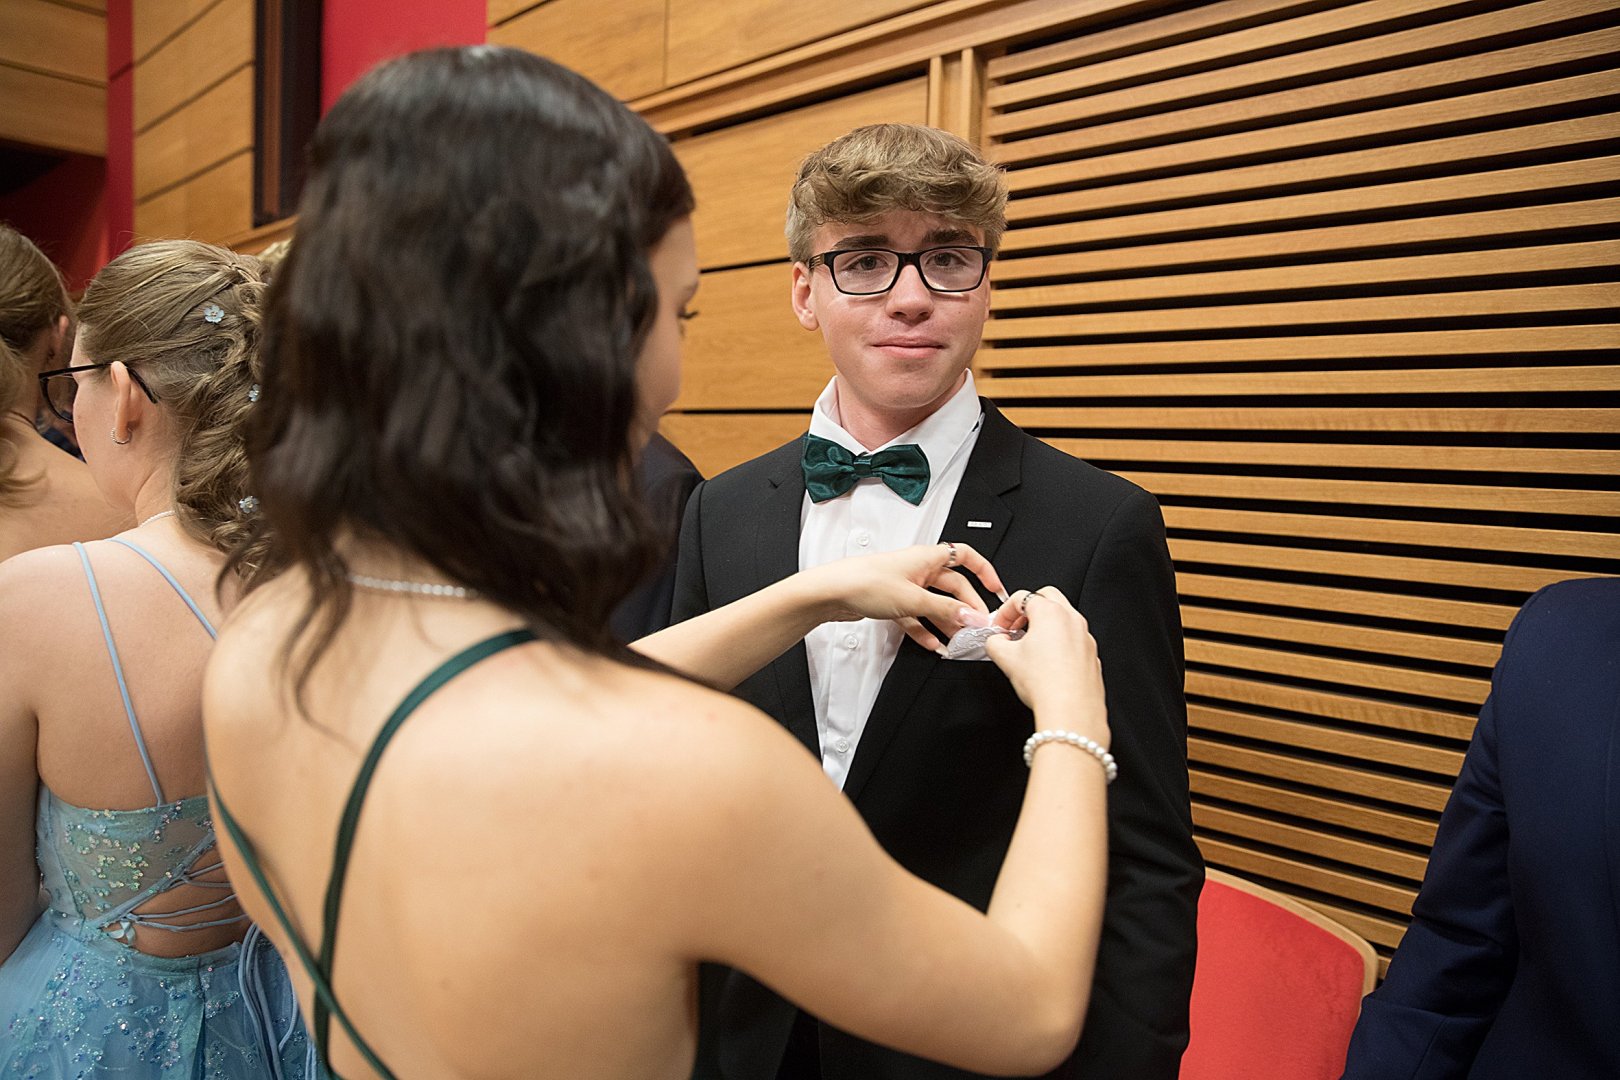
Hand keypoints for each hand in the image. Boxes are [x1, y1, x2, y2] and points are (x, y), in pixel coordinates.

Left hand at [801, 542, 1006, 655]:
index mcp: (927, 557)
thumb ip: (945, 610)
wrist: (830, 592)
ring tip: (958, 641)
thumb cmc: (865, 582)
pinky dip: (926, 630)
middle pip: (952, 587)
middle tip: (976, 627)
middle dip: (966, 608)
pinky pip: (917, 617)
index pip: (965, 556)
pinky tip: (934, 645)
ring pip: (935, 605)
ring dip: (947, 623)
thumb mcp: (913, 599)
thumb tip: (972, 616)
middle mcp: (918, 569)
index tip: (996, 590)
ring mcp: (905, 586)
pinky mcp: (892, 602)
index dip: (984, 571)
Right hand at [984, 587, 1108, 746]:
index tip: (999, 627)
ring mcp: (1085, 637)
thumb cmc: (1045, 684)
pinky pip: (1073, 639)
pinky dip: (1059, 642)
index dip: (1004, 611)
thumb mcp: (1005, 659)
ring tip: (1029, 646)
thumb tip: (996, 641)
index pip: (1022, 597)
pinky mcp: (1092, 655)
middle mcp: (1072, 620)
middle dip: (1028, 609)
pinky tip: (1047, 662)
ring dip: (1044, 625)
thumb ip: (994, 642)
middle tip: (1015, 627)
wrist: (1071, 711)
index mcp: (1051, 613)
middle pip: (1048, 598)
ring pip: (1063, 618)